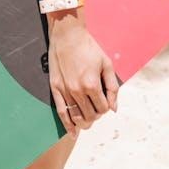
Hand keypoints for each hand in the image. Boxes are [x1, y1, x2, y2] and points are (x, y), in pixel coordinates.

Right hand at [47, 13, 118, 137]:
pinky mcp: (55, 89)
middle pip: (91, 116)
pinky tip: (73, 133)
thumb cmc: (89, 48)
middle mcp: (78, 90)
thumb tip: (113, 109)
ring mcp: (65, 91)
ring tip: (88, 118)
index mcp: (92, 84)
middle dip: (97, 115)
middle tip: (97, 106)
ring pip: (77, 117)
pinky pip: (61, 113)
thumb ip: (112, 87)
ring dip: (85, 121)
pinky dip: (68, 126)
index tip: (106, 100)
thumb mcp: (106, 64)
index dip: (107, 107)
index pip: (103, 109)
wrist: (67, 35)